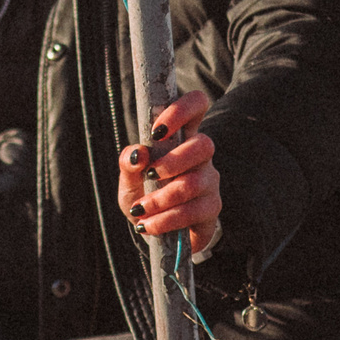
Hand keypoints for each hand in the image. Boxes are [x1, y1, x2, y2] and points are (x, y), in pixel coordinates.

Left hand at [118, 89, 220, 254]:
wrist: (156, 232)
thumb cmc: (144, 196)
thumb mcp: (128, 180)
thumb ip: (128, 163)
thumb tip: (138, 153)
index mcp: (181, 137)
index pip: (197, 106)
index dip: (182, 110)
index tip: (156, 131)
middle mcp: (201, 156)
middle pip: (204, 144)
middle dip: (173, 161)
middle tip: (150, 174)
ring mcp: (210, 181)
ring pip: (194, 182)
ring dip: (162, 198)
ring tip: (141, 209)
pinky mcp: (211, 208)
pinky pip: (194, 211)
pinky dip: (166, 219)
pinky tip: (149, 225)